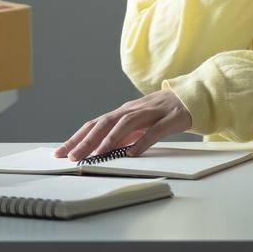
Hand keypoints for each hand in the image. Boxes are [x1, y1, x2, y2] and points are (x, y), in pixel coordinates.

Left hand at [54, 89, 192, 161]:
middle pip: (105, 122)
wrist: (190, 97)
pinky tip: (133, 152)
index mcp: (123, 112)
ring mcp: (151, 113)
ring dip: (110, 139)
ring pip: (126, 124)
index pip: (94, 124)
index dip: (77, 137)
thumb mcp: (137, 124)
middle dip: (87, 140)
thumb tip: (100, 150)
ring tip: (98, 154)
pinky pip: (154, 131)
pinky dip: (142, 141)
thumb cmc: (160, 113)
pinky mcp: (169, 118)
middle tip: (72, 156)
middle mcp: (132, 110)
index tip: (61, 152)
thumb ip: (121, 135)